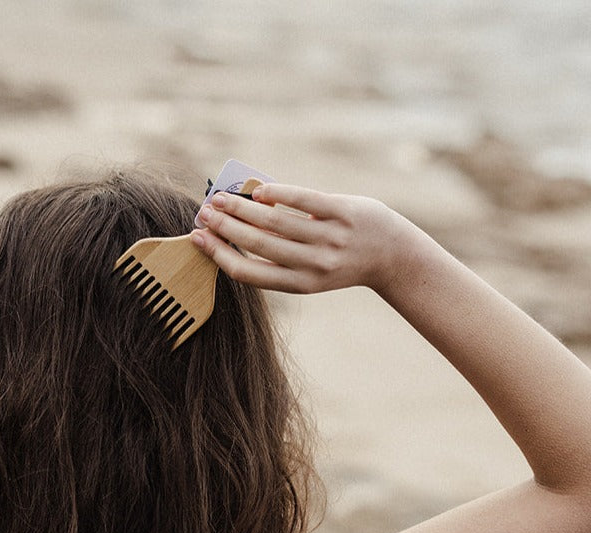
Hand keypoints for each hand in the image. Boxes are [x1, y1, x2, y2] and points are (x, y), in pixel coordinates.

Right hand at [190, 182, 406, 294]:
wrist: (393, 256)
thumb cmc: (345, 261)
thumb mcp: (313, 271)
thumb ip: (281, 256)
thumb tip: (241, 226)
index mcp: (301, 284)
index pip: (250, 272)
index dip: (220, 255)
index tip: (198, 238)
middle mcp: (313, 265)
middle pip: (258, 243)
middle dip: (226, 227)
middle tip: (203, 212)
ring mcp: (329, 239)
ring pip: (275, 221)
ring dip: (243, 207)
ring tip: (222, 197)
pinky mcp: (343, 213)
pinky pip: (303, 200)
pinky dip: (277, 193)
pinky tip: (258, 190)